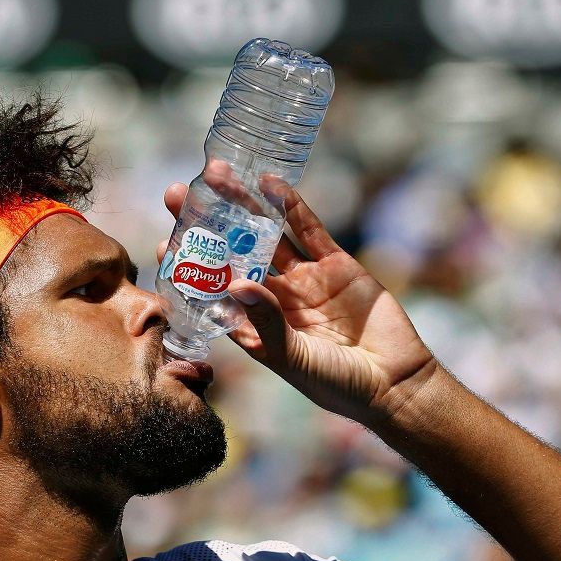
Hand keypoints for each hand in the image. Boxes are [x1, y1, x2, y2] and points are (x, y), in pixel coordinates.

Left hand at [158, 182, 435, 424]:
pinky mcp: (336, 265)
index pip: (212, 290)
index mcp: (254, 326)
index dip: (190, 267)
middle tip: (177, 193)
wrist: (395, 383)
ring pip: (266, 235)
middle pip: (233, 254)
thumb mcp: (294, 359)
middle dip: (208, 224)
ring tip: (217, 175)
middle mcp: (273, 298)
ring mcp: (304, 279)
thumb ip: (266, 323)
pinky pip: (308, 230)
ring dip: (242, 205)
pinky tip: (269, 184)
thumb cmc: (337, 385)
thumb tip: (236, 284)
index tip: (164, 244)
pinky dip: (289, 206)